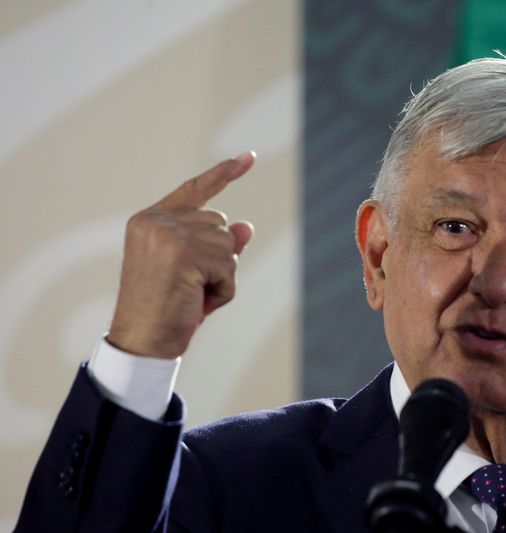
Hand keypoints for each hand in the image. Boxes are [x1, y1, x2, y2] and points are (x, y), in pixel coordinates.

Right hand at [107, 152, 255, 358]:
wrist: (141, 343)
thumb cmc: (166, 310)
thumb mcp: (195, 273)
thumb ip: (217, 246)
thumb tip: (246, 226)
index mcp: (149, 220)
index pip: (194, 190)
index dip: (224, 173)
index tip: (249, 157)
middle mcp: (155, 221)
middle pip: (220, 224)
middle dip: (217, 259)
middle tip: (189, 288)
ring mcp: (168, 234)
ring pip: (228, 246)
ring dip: (221, 277)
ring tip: (191, 296)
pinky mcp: (182, 252)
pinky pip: (229, 267)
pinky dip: (223, 290)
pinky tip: (197, 303)